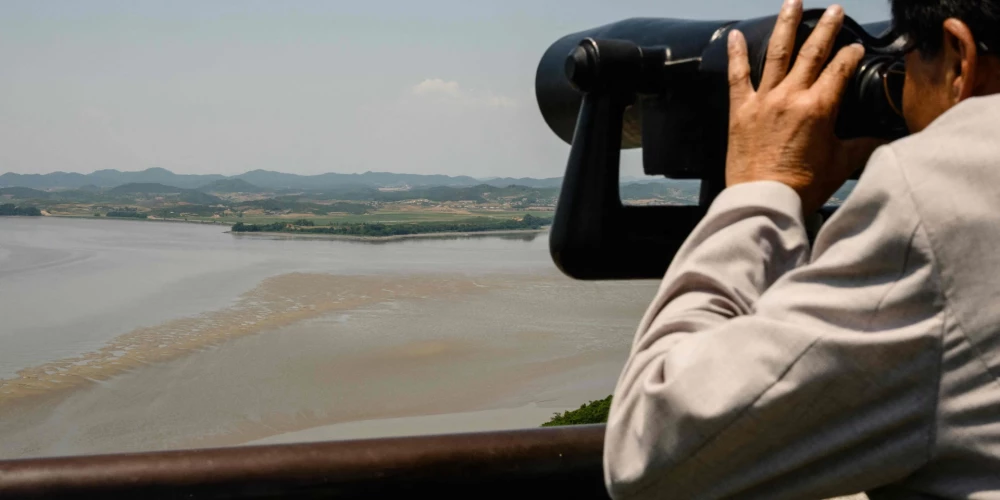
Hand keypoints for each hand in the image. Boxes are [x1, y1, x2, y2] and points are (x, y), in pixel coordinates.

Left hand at [726, 0, 882, 213]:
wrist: (763, 201)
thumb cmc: (801, 187)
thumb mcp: (841, 164)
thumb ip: (864, 145)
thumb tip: (885, 138)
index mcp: (819, 107)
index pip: (840, 68)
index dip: (851, 54)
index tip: (856, 45)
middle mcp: (791, 97)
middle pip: (812, 52)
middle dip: (825, 27)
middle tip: (834, 9)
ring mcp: (763, 101)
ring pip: (776, 53)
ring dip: (786, 25)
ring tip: (792, 2)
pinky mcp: (740, 111)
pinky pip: (737, 76)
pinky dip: (736, 54)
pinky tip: (736, 33)